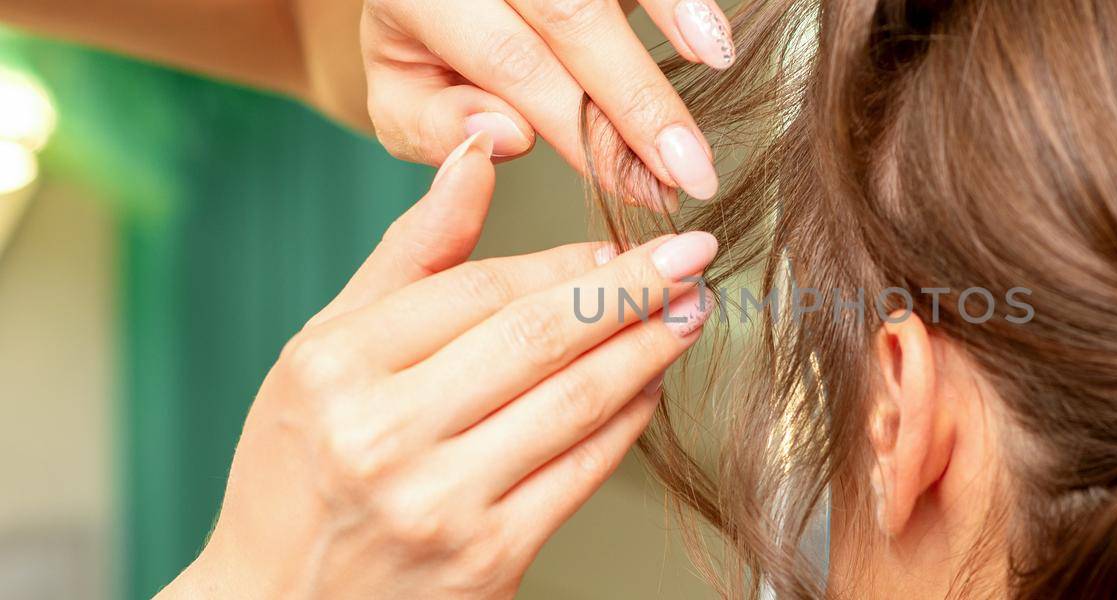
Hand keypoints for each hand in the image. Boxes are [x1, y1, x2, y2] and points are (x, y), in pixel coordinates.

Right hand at [158, 134, 718, 598]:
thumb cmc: (301, 466)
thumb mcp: (326, 350)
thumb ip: (410, 255)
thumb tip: (478, 152)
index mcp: (336, 366)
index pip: (479, 290)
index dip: (565, 263)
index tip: (622, 244)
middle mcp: (383, 432)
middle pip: (536, 338)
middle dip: (629, 291)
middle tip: (691, 258)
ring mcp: (439, 501)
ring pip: (574, 402)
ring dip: (647, 350)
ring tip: (689, 314)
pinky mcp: (488, 559)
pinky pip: (582, 472)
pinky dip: (627, 422)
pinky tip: (650, 386)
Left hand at [360, 0, 733, 200]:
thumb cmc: (417, 46)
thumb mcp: (396, 98)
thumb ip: (438, 126)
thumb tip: (510, 136)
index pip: (516, 67)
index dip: (588, 133)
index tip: (643, 188)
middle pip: (572, 15)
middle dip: (641, 98)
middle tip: (692, 170)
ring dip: (673, 10)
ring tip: (717, 59)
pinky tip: (708, 28)